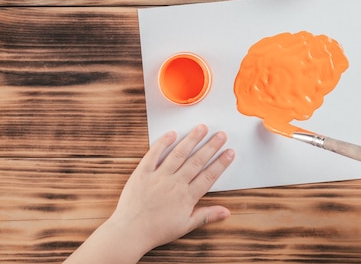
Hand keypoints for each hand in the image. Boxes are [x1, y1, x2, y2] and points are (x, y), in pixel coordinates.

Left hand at [63, 124, 234, 263]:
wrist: (130, 232)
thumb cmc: (156, 230)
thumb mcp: (185, 226)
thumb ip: (207, 216)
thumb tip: (226, 212)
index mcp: (187, 197)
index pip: (209, 176)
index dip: (221, 163)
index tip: (229, 152)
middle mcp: (175, 184)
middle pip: (197, 161)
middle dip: (211, 146)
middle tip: (221, 134)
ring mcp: (159, 176)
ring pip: (179, 154)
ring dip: (191, 140)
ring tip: (201, 128)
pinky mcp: (143, 173)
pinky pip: (154, 154)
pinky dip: (163, 143)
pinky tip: (172, 133)